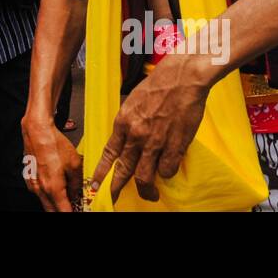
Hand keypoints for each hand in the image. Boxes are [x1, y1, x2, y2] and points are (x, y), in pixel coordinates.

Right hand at [23, 117, 82, 211]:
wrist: (37, 131)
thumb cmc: (53, 144)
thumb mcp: (75, 164)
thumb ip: (77, 184)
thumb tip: (77, 194)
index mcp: (53, 188)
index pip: (64, 212)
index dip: (73, 212)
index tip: (78, 211)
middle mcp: (41, 189)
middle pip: (53, 211)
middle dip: (64, 210)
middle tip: (73, 206)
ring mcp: (33, 185)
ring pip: (46, 203)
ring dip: (56, 204)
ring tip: (67, 196)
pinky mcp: (30, 179)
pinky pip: (40, 193)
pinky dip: (48, 195)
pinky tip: (56, 187)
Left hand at [91, 51, 214, 202]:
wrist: (182, 78)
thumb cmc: (159, 85)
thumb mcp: (132, 102)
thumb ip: (129, 123)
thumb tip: (127, 140)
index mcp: (123, 122)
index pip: (108, 154)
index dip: (101, 172)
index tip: (96, 185)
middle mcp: (136, 135)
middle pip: (123, 171)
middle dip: (116, 189)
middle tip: (113, 199)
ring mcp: (155, 142)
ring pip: (145, 177)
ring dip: (147, 190)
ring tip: (150, 194)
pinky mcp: (175, 146)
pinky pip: (167, 171)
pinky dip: (166, 174)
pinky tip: (167, 171)